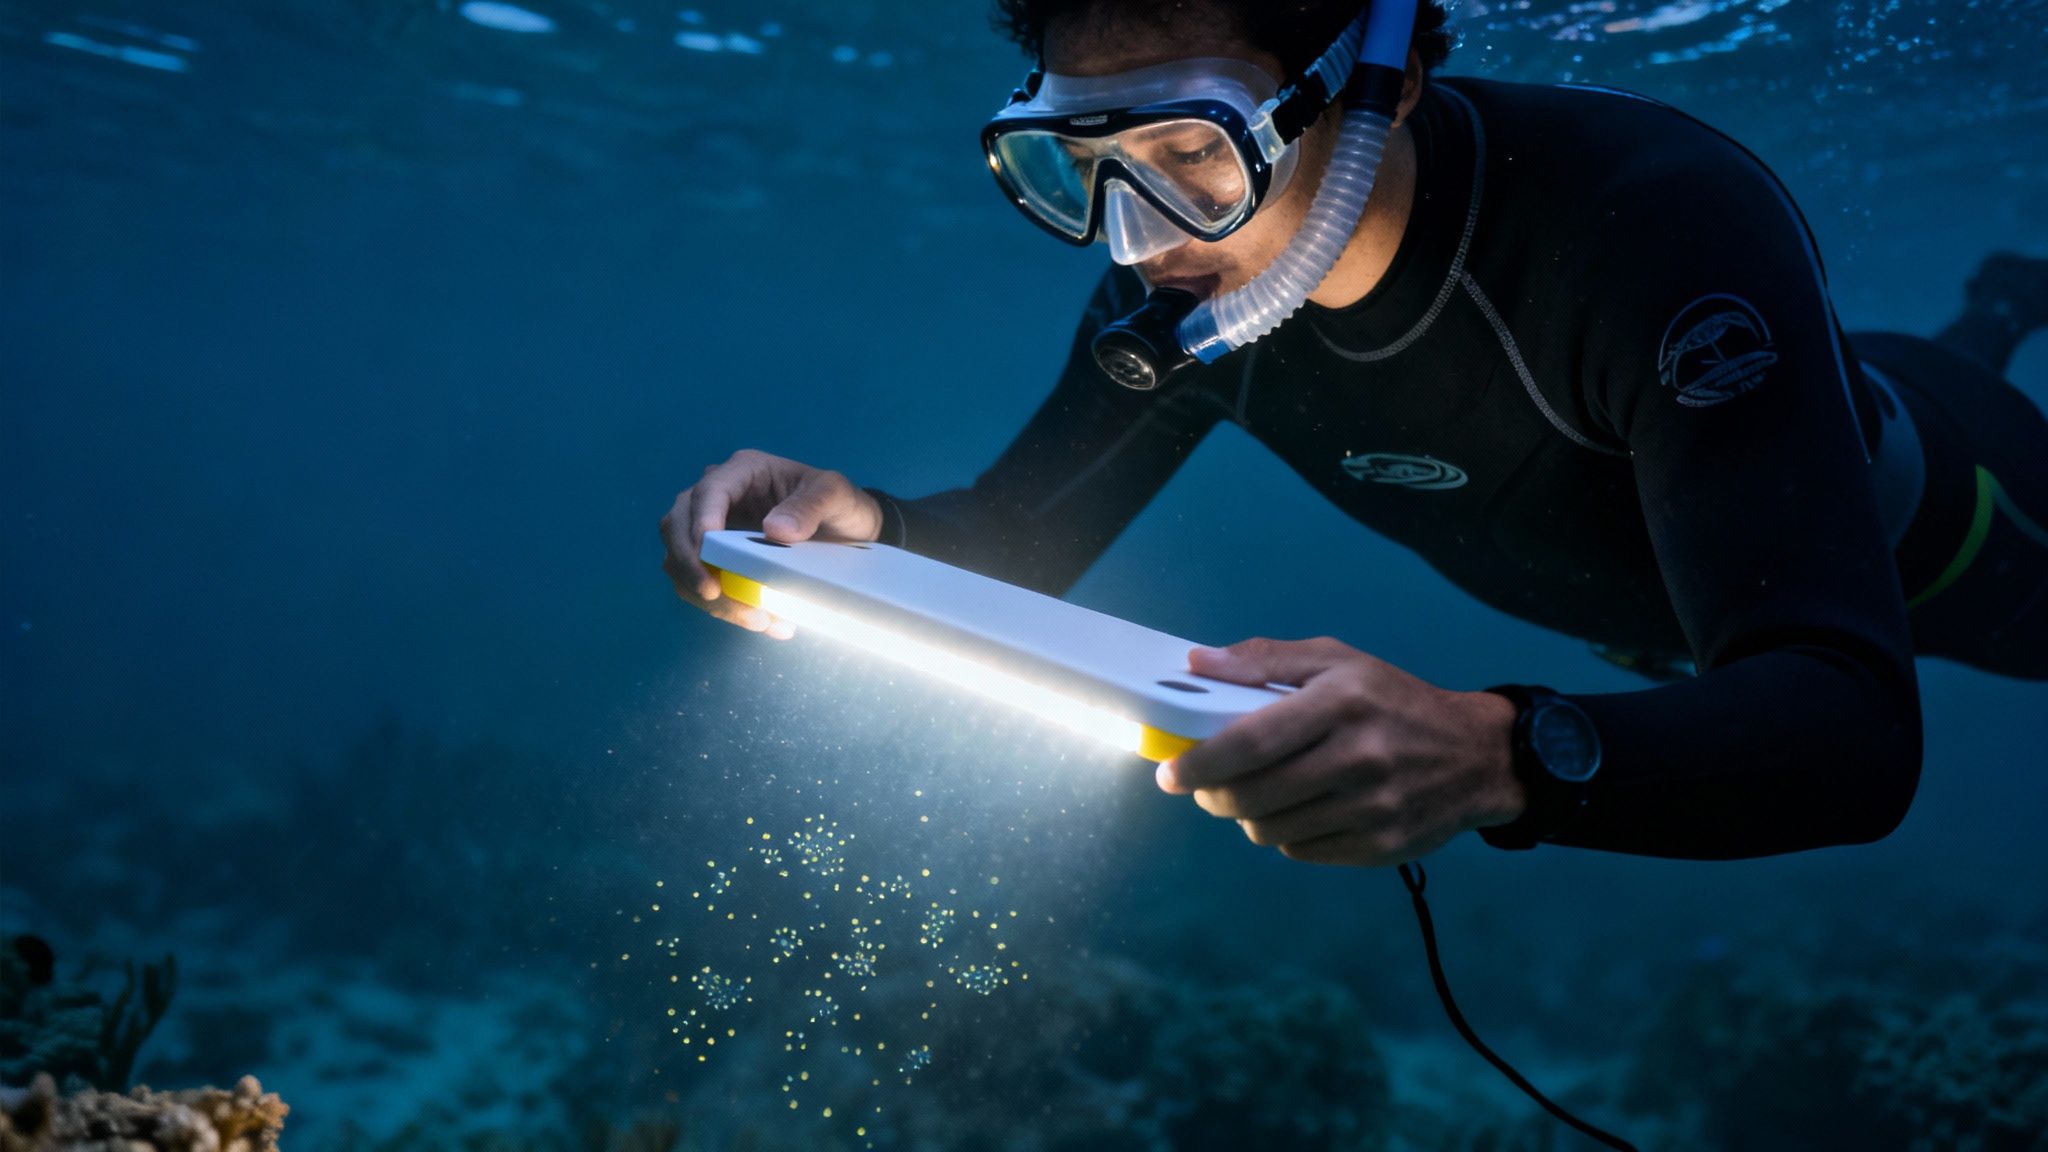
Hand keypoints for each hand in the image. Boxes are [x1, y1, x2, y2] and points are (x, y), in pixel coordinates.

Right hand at [659, 449, 883, 638]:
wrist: (847, 534)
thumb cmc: (839, 505)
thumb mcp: (836, 496)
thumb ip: (811, 506)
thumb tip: (774, 530)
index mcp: (744, 472)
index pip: (708, 491)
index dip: (701, 521)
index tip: (707, 551)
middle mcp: (720, 498)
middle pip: (677, 526)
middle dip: (690, 563)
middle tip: (713, 595)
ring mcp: (714, 530)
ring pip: (681, 560)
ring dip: (706, 594)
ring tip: (754, 619)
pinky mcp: (717, 561)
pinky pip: (701, 585)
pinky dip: (722, 607)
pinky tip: (761, 621)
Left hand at [1157, 637, 1525, 866]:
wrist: (1478, 755)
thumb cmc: (1393, 700)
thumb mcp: (1337, 661)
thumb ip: (1264, 660)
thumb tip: (1196, 664)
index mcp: (1342, 701)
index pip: (1250, 741)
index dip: (1200, 763)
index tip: (1169, 774)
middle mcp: (1360, 757)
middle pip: (1253, 795)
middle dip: (1213, 795)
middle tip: (1205, 786)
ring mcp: (1373, 808)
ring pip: (1270, 829)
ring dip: (1249, 815)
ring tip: (1261, 792)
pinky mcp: (1381, 846)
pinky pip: (1301, 850)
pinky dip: (1286, 833)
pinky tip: (1303, 808)